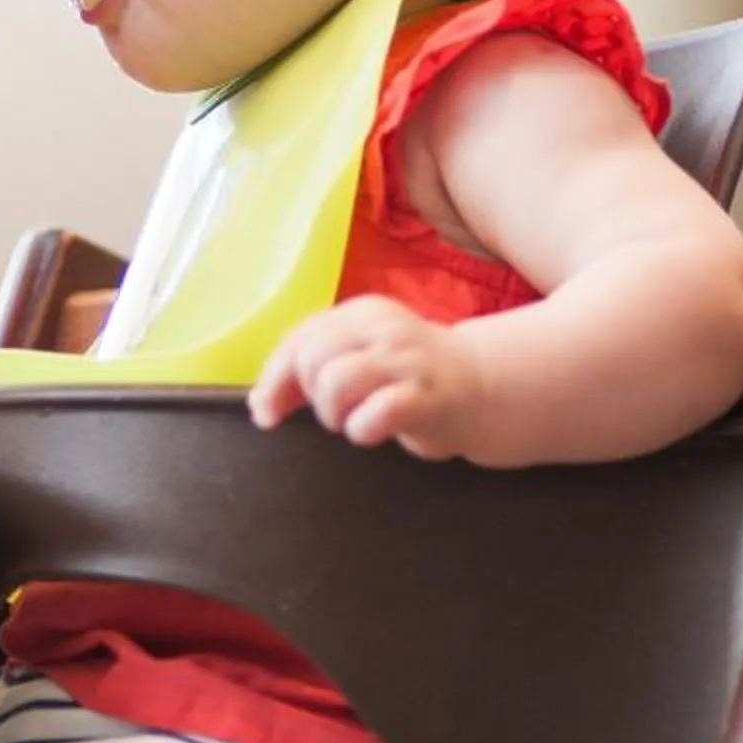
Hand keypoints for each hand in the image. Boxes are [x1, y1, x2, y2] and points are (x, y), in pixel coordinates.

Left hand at [249, 298, 485, 458]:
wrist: (482, 387)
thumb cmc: (407, 378)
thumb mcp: (358, 360)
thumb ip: (307, 376)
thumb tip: (260, 407)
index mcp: (361, 313)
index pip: (300, 337)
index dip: (275, 377)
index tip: (268, 412)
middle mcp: (382, 328)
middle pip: (311, 357)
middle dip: (310, 395)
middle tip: (334, 411)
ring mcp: (406, 360)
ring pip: (335, 381)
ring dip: (333, 413)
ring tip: (352, 420)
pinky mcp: (426, 395)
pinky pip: (375, 412)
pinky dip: (362, 429)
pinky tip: (373, 430)